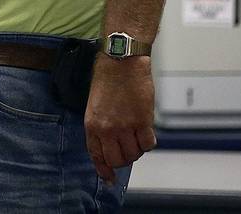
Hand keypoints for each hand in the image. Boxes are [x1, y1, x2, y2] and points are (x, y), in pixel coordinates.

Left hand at [84, 55, 156, 183]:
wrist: (121, 63)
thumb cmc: (107, 80)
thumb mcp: (94, 105)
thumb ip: (100, 126)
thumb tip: (108, 145)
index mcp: (92, 124)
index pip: (97, 155)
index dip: (104, 170)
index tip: (109, 178)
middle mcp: (107, 129)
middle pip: (117, 160)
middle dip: (123, 160)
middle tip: (127, 150)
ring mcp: (125, 126)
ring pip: (134, 154)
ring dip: (136, 150)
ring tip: (136, 137)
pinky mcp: (142, 121)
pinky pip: (148, 144)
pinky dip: (148, 142)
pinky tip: (145, 132)